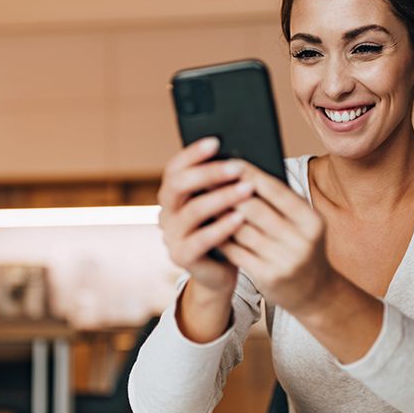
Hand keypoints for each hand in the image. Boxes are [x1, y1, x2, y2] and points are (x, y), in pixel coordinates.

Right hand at [157, 137, 254, 295]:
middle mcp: (166, 213)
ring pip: (192, 211)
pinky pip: (200, 240)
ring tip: (247, 189)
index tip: (216, 141)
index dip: (192, 153)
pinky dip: (221, 227)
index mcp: (172, 194)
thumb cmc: (226, 229)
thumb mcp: (223, 203)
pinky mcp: (181, 257)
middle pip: (178, 185)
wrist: (220, 271)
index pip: (174, 168)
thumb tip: (243, 155)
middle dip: (208, 173)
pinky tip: (240, 218)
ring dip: (221, 197)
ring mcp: (171, 236)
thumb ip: (224, 183)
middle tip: (237, 166)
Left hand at [218, 161, 335, 315]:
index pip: (276, 191)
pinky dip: (220, 237)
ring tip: (203, 199)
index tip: (229, 161)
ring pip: (241, 231)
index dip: (251, 174)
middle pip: (255, 210)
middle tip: (207, 178)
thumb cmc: (300, 246)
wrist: (313, 291)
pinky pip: (236, 252)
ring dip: (220, 214)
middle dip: (228, 192)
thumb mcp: (302, 224)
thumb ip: (280, 202)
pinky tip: (208, 226)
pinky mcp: (268, 277)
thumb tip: (243, 173)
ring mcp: (285, 261)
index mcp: (311, 220)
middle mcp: (301, 241)